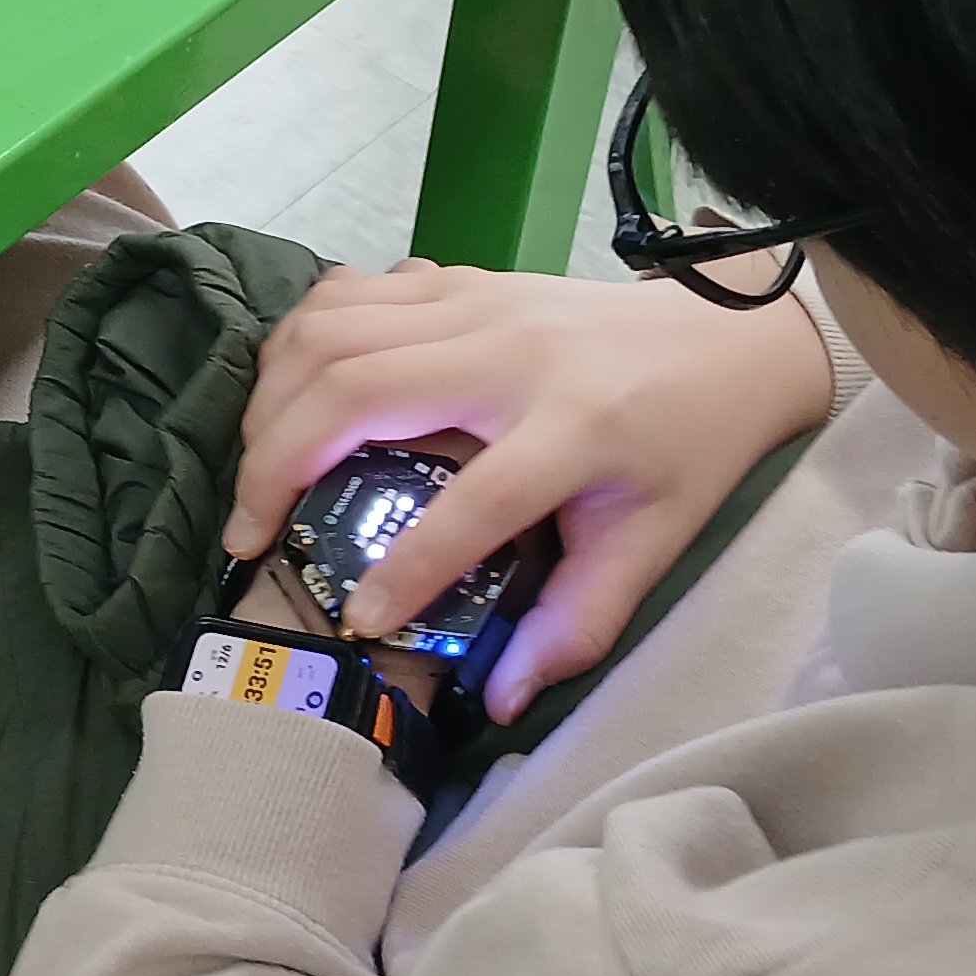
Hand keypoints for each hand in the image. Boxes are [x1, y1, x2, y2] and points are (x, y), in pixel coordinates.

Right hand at [222, 261, 831, 722]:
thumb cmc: (688, 448)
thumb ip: (578, 622)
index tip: (354, 620)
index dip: (406, 567)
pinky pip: (346, 291)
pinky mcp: (457, 276)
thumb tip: (498, 699)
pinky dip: (296, 337)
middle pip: (359, 388)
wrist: (727, 335)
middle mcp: (513, 352)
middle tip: (248, 535)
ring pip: (332, 329)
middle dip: (277, 464)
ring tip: (253, 470)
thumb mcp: (653, 542)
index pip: (475, 504)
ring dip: (271, 399)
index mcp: (577, 427)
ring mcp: (477, 300)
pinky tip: (286, 392)